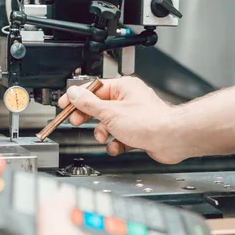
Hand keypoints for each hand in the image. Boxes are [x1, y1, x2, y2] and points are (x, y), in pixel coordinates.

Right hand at [58, 77, 183, 163]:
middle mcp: (129, 100)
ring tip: (104, 136)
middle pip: (99, 107)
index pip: (93, 90)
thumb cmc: (148, 121)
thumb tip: (74, 94)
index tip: (65, 105)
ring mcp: (134, 117)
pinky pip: (119, 137)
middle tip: (77, 121)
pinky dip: (116, 143)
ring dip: (103, 133)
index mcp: (123, 88)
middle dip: (89, 117)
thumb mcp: (110, 112)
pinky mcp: (138, 132)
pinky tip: (118, 146)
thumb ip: (89, 104)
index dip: (77, 98)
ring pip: (109, 125)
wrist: (170, 139)